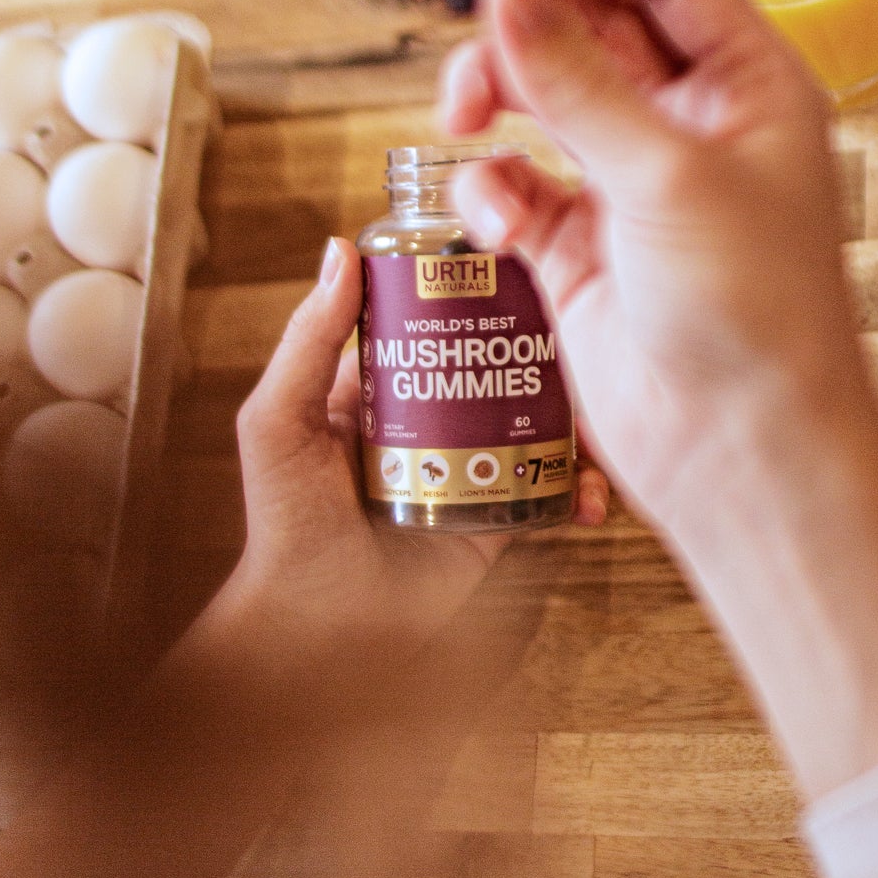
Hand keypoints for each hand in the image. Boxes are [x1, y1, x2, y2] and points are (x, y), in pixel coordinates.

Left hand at [205, 234, 607, 726]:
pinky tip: (592, 483)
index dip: (473, 288)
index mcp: (382, 388)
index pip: (434, 320)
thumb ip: (307, 340)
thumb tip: (340, 250)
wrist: (317, 627)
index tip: (520, 254)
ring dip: (574, 411)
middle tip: (579, 325)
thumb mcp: (278, 419)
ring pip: (535, 421)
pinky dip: (580, 484)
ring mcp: (469, 467)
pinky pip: (549, 489)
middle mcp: (432, 420)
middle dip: (542, 344)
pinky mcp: (497, 518)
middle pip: (497, 363)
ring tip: (598, 403)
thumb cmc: (283, 523)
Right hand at [431, 0, 870, 530]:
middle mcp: (689, 127)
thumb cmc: (753, 314)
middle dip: (521, 7)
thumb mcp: (663, 173)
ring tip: (461, 113)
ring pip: (541, 99)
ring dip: (493, 90)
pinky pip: (515, 188)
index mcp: (747, 86)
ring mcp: (630, 189)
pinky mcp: (579, 253)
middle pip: (591, 24)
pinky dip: (490, 188)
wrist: (742, 454)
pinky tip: (492, 217)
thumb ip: (574, 74)